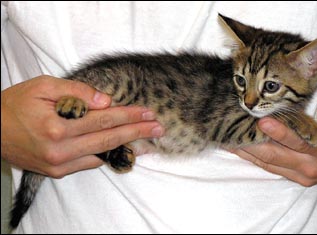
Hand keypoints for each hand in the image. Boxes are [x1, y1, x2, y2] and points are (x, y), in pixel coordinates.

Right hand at [1, 75, 163, 177]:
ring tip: (148, 140)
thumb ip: (77, 93)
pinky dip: (108, 155)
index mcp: (57, 126)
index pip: (104, 119)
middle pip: (109, 139)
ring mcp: (59, 164)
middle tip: (159, 128)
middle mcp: (61, 150)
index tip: (148, 112)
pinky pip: (90, 163)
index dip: (129, 115)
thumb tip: (107, 101)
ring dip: (127, 146)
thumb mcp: (43, 87)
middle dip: (137, 132)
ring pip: (103, 154)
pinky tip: (123, 149)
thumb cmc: (16, 105)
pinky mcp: (58, 172)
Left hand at [232, 104, 316, 185]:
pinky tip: (238, 149)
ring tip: (227, 139)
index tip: (261, 121)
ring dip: (246, 152)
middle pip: (274, 155)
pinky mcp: (292, 178)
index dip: (279, 132)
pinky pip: (268, 167)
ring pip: (267, 163)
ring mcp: (299, 175)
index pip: (298, 142)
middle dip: (251, 143)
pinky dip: (252, 158)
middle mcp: (309, 167)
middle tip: (232, 130)